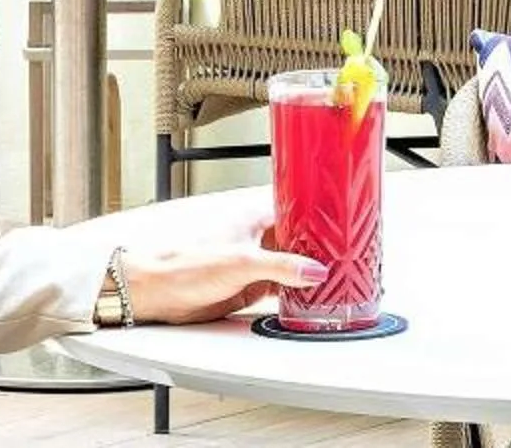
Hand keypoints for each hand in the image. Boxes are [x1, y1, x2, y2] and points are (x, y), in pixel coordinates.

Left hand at [117, 205, 328, 323]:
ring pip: (293, 266)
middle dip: (321, 249)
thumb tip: (315, 271)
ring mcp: (257, 264)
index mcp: (257, 219)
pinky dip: (297, 293)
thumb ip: (282, 267)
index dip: (321, 218)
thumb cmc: (189, 264)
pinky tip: (313, 297)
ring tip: (339, 277)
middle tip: (350, 255)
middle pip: (300, 241)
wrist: (161, 292)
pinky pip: (282, 288)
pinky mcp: (251, 287)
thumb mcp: (243, 262)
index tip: (345, 224)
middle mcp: (260, 239)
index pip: (298, 213)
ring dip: (310, 273)